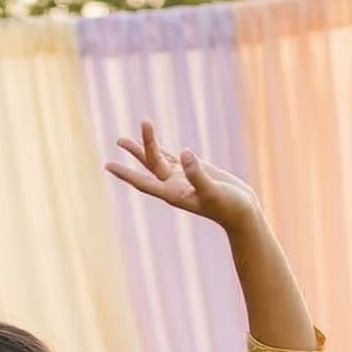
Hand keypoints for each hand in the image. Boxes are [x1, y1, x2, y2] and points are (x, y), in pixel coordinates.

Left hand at [105, 119, 261, 233]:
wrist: (242, 212)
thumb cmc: (229, 206)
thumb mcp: (213, 190)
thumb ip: (197, 173)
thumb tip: (184, 152)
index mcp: (173, 194)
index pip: (143, 182)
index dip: (126, 174)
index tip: (109, 166)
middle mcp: (173, 186)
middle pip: (149, 165)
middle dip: (136, 150)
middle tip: (118, 139)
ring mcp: (182, 178)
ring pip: (157, 160)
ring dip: (143, 148)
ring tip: (123, 140)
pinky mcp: (193, 171)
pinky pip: (172, 158)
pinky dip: (161, 149)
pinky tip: (152, 142)